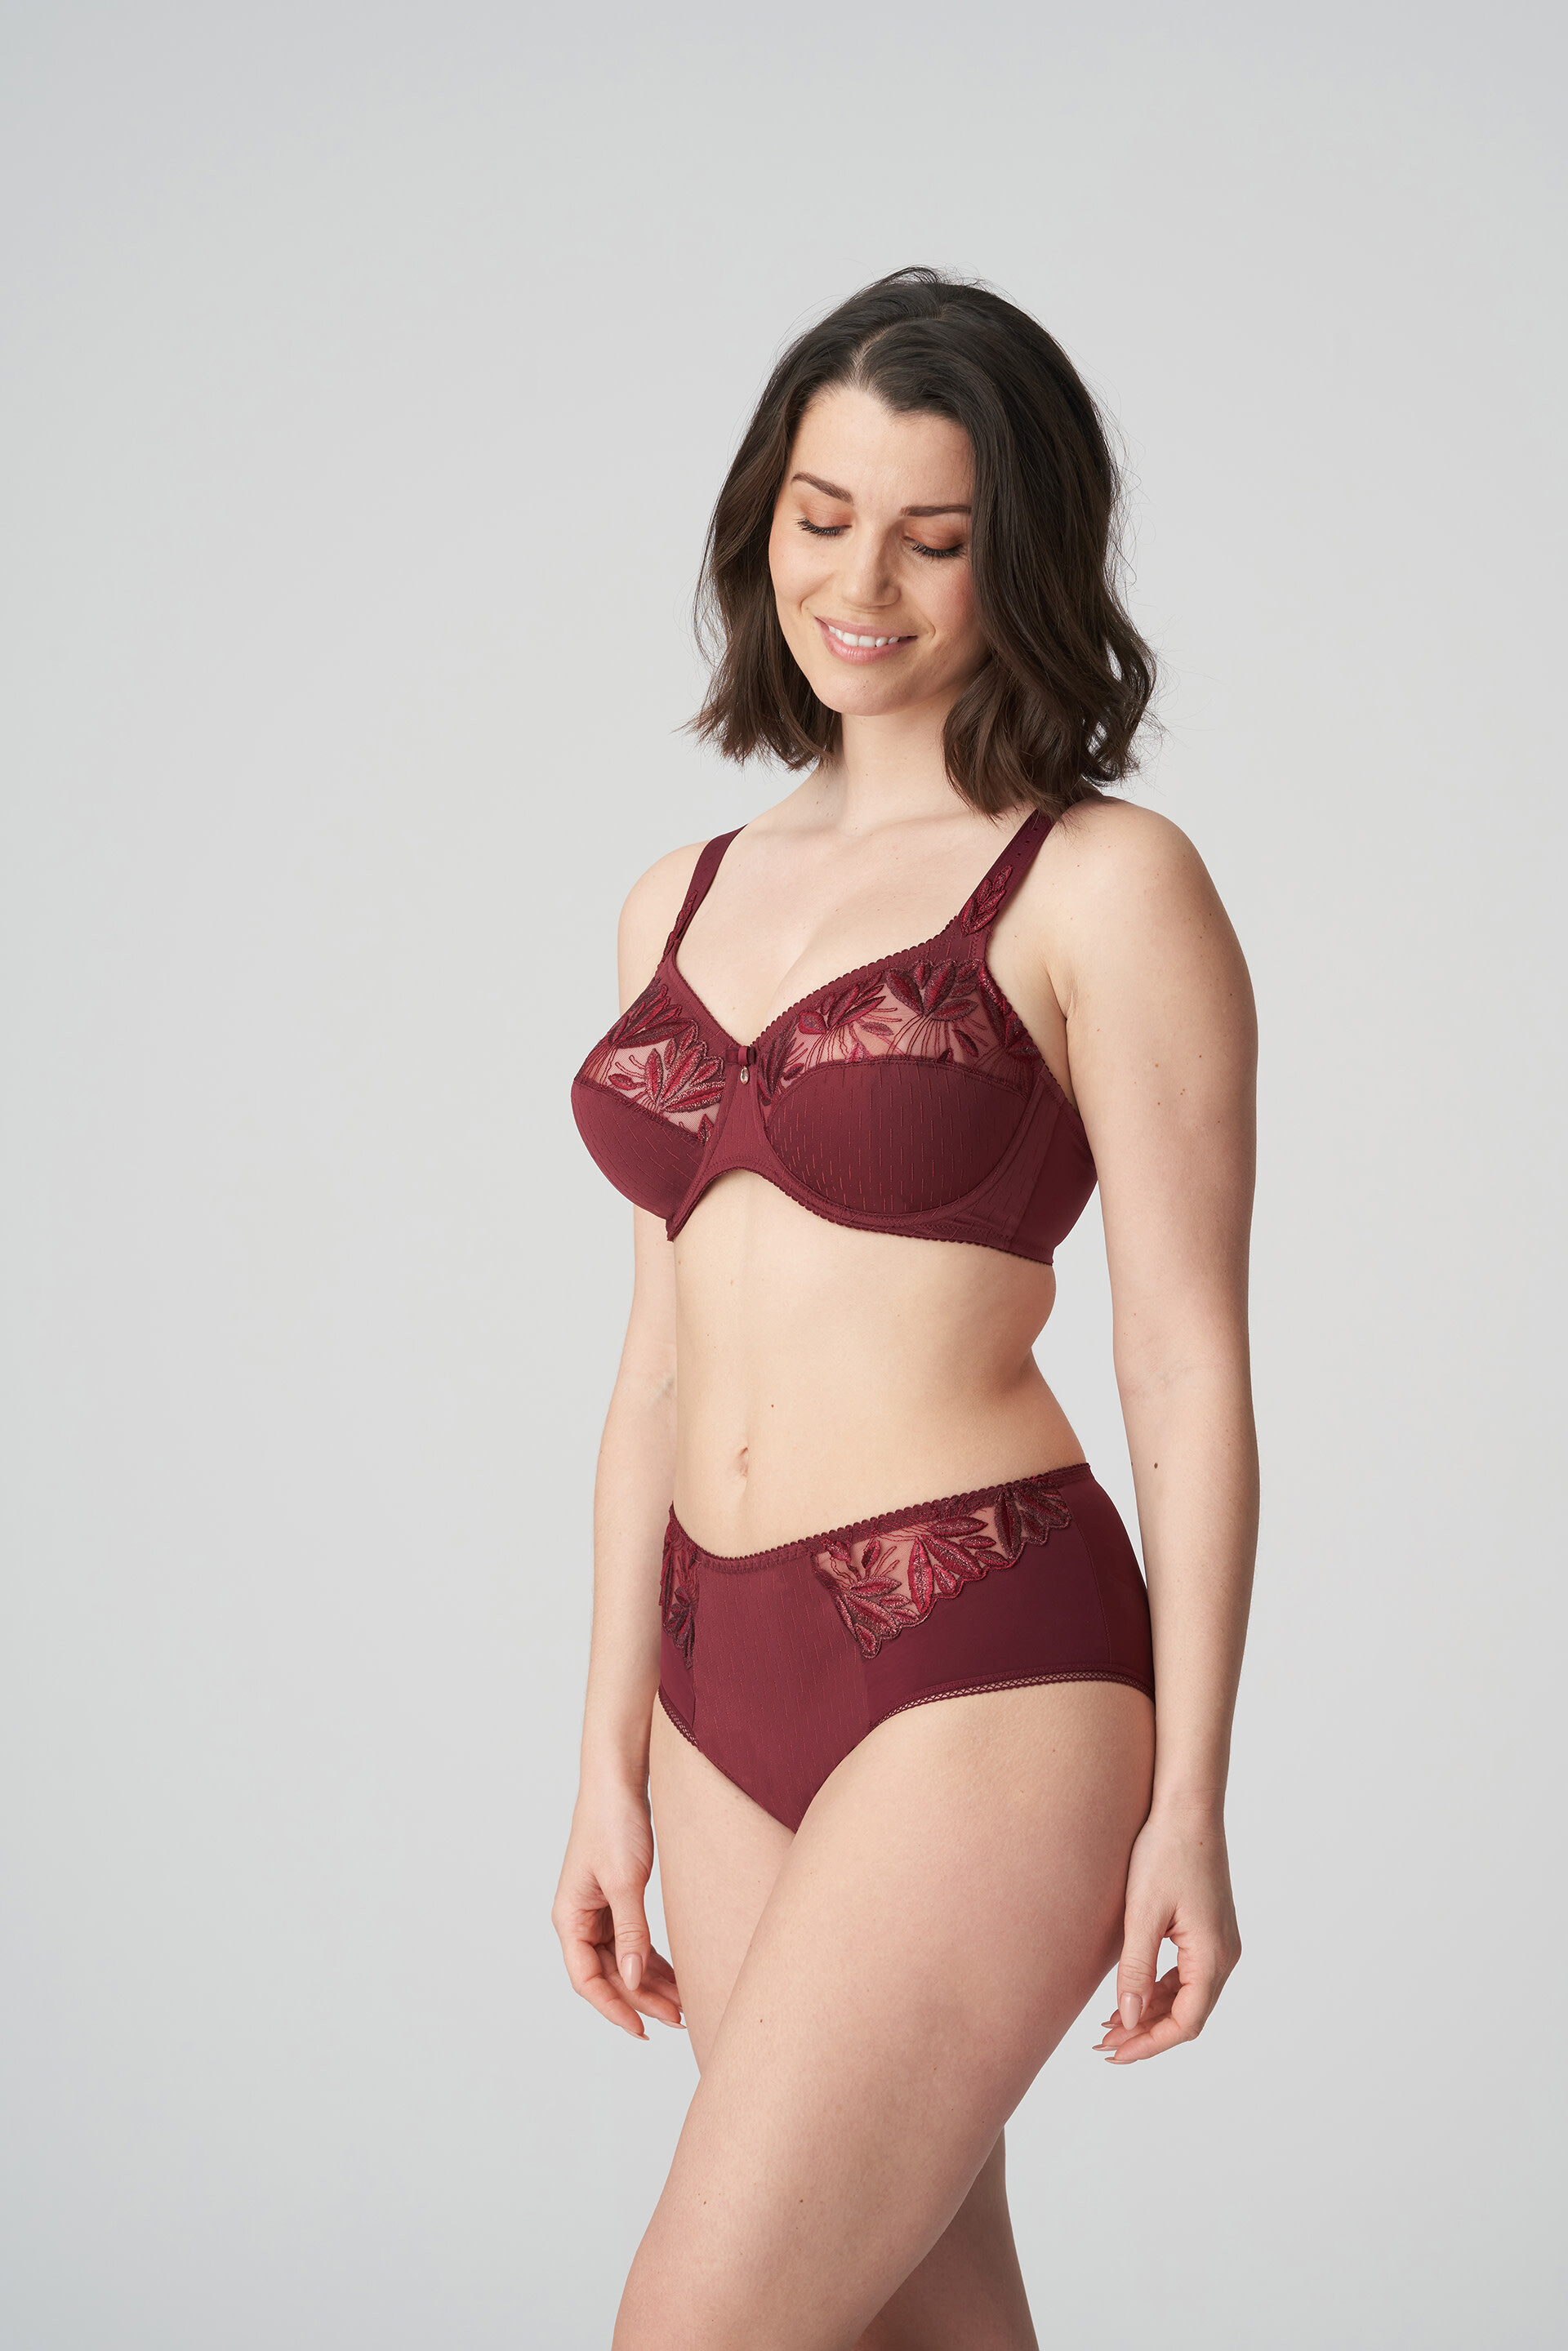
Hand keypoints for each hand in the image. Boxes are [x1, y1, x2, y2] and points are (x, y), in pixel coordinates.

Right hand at [551, 1776, 683, 2040]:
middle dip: (642, 1999)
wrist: (619, 1781)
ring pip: (624, 1962)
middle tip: (679, 2018)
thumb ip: (631, 1932)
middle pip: (608, 1975)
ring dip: (651, 1984)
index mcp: (569, 1917)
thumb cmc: (614, 1823)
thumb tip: (634, 1980)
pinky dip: (654, 1961)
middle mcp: (580, 1919)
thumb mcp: (625, 1881)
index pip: (586, 1979)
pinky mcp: (618, 1901)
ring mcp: (599, 1911)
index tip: (642, 2029)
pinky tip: (677, 1977)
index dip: (613, 2008)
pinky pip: (634, 1943)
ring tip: (684, 2005)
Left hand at [1095, 1803, 1240, 2063]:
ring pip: (1187, 1996)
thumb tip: (1127, 2019)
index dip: (1150, 2044)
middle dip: (1147, 2033)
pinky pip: (1187, 1974)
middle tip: (1104, 2045)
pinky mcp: (1209, 1929)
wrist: (1187, 1808)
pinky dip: (1160, 1989)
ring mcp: (1220, 1942)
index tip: (1115, 2053)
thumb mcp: (1143, 1914)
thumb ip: (1136, 1970)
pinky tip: (1131, 1994)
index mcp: (1214, 1956)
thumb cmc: (1165, 1853)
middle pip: (1188, 2015)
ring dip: (1151, 2012)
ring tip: (1109, 2025)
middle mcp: (1225, 1955)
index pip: (1186, 2023)